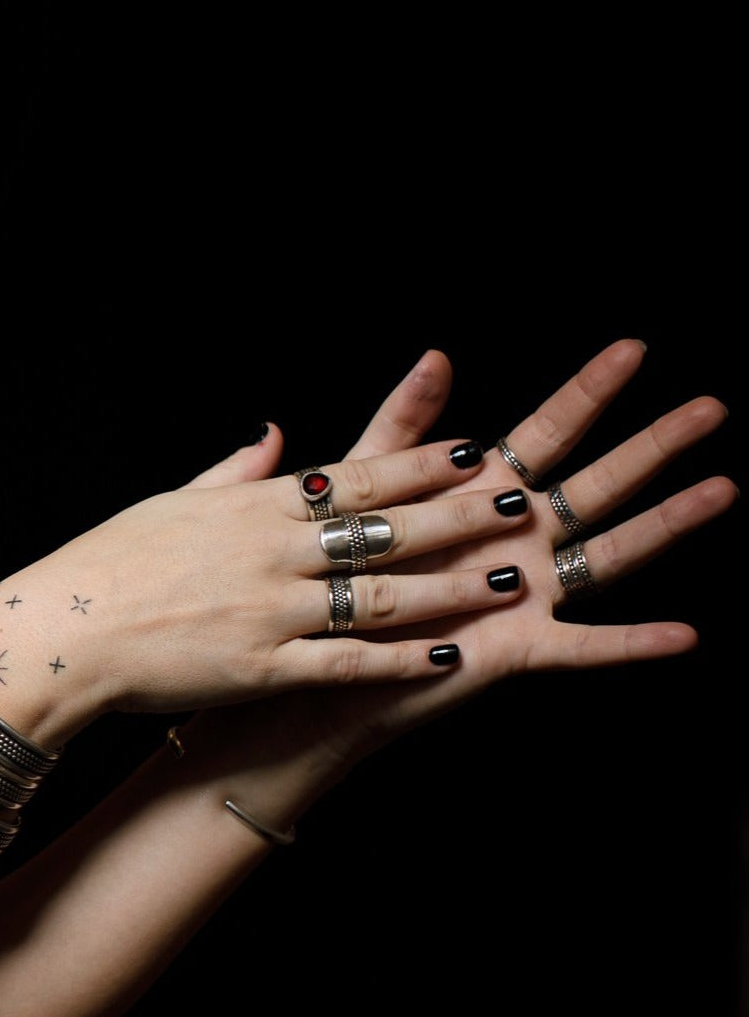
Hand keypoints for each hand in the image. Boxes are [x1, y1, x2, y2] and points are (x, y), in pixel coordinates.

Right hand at [0, 428, 535, 745]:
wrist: (60, 632)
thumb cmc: (107, 564)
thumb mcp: (170, 502)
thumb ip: (233, 470)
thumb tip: (273, 434)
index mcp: (252, 506)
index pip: (354, 476)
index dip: (420, 464)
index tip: (474, 449)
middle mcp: (272, 551)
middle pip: (384, 527)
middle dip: (458, 514)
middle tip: (519, 502)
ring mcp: (269, 610)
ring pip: (378, 594)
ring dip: (448, 587)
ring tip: (507, 582)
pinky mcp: (259, 667)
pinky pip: (344, 661)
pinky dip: (398, 659)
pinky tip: (445, 656)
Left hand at [186, 341, 734, 770]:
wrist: (309, 670)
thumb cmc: (333, 580)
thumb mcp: (363, 490)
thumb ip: (400, 429)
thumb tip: (437, 355)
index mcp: (476, 498)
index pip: (546, 434)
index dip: (587, 392)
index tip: (633, 347)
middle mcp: (512, 542)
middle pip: (595, 484)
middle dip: (652, 445)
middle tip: (711, 405)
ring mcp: (521, 596)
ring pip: (607, 553)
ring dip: (666, 524)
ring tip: (723, 488)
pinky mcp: (513, 649)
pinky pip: (580, 647)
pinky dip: (628, 644)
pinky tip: (683, 635)